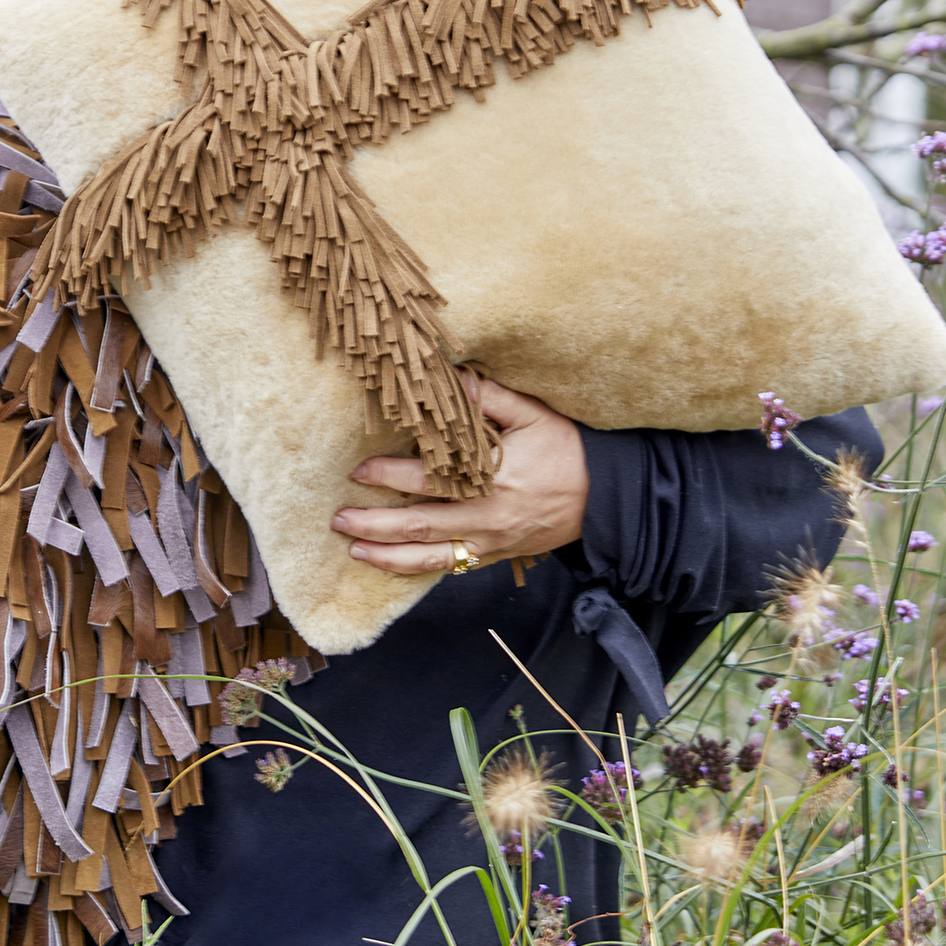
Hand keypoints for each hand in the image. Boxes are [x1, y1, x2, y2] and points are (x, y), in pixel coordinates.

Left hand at [330, 376, 587, 576]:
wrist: (605, 497)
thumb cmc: (567, 450)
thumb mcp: (533, 415)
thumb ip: (489, 398)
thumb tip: (452, 377)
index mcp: (492, 480)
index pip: (430, 481)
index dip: (391, 476)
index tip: (360, 471)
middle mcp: (488, 518)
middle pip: (421, 527)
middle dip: (376, 526)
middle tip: (340, 519)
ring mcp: (491, 542)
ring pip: (431, 558)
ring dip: (389, 557)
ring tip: (354, 551)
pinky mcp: (496, 556)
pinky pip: (451, 567)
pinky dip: (419, 568)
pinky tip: (393, 564)